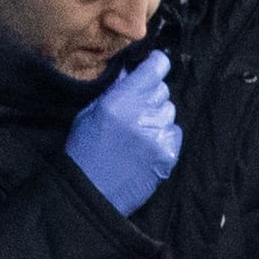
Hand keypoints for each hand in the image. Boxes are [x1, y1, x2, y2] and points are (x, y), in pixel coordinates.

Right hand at [64, 50, 179, 215]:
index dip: (156, 64)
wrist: (91, 193)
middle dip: (151, 94)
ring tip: (139, 129)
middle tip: (135, 108)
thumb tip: (130, 68)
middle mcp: (143, 114)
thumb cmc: (84, 151)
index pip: (157, 67)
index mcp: (120, 100)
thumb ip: (112, 88)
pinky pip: (175, 132)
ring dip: (157, 115)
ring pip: (169, 110)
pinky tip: (147, 145)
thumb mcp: (89, 113)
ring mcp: (158, 135)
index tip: (151, 67)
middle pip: (163, 89)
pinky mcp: (168, 154)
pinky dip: (164, 135)